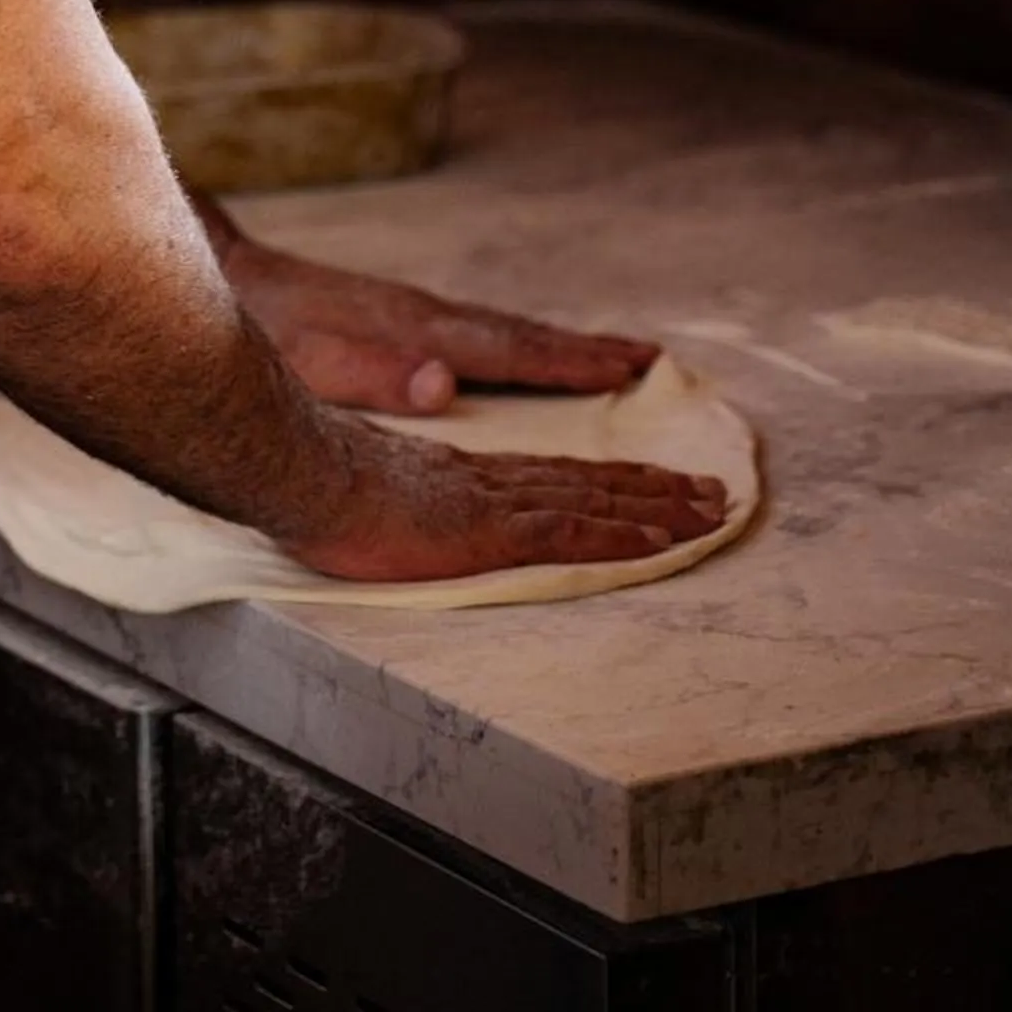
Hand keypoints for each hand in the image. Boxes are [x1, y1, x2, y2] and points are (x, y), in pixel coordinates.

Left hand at [201, 201, 657, 415]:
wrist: (225, 275)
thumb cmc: (263, 330)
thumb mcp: (308, 364)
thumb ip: (374, 374)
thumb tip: (445, 384)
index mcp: (417, 333)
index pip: (509, 352)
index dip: (571, 364)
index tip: (633, 367)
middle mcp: (425, 317)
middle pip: (520, 335)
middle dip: (584, 351)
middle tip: (649, 360)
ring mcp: (412, 313)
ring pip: (501, 330)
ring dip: (556, 346)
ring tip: (610, 357)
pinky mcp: (395, 317)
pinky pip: (477, 332)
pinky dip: (516, 343)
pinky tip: (521, 355)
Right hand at [289, 423, 727, 582]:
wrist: (299, 471)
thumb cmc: (315, 487)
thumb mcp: (367, 492)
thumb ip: (398, 498)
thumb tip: (398, 509)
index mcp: (463, 477)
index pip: (553, 478)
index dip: (609, 482)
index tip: (654, 484)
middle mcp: (490, 481)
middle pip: (589, 481)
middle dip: (655, 489)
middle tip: (712, 493)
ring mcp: (493, 502)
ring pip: (595, 500)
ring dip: (659, 508)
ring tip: (710, 511)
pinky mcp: (488, 528)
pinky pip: (571, 531)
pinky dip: (623, 534)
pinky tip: (662, 540)